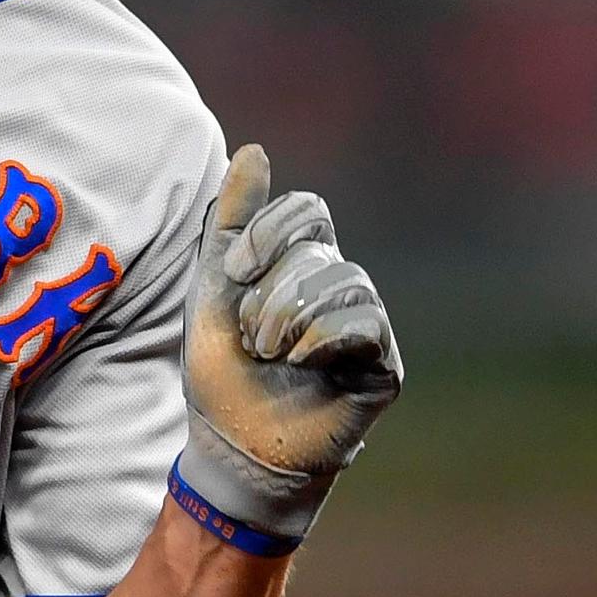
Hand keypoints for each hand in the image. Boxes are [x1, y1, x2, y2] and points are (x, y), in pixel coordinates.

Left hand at [174, 144, 401, 543]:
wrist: (234, 446)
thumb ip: (230, 219)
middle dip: (270, 292)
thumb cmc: (222, 370)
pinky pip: (365, 324)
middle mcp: (342, 288)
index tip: (234, 274)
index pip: (309, 211)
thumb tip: (255, 150)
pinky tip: (302, 363)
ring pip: (346, 282)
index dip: (269, 232)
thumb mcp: (213, 287)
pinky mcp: (383, 366)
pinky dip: (323, 339)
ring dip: (291, 318)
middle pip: (319, 251)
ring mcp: (366, 326)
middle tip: (252, 336)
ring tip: (270, 354)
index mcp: (304, 263)